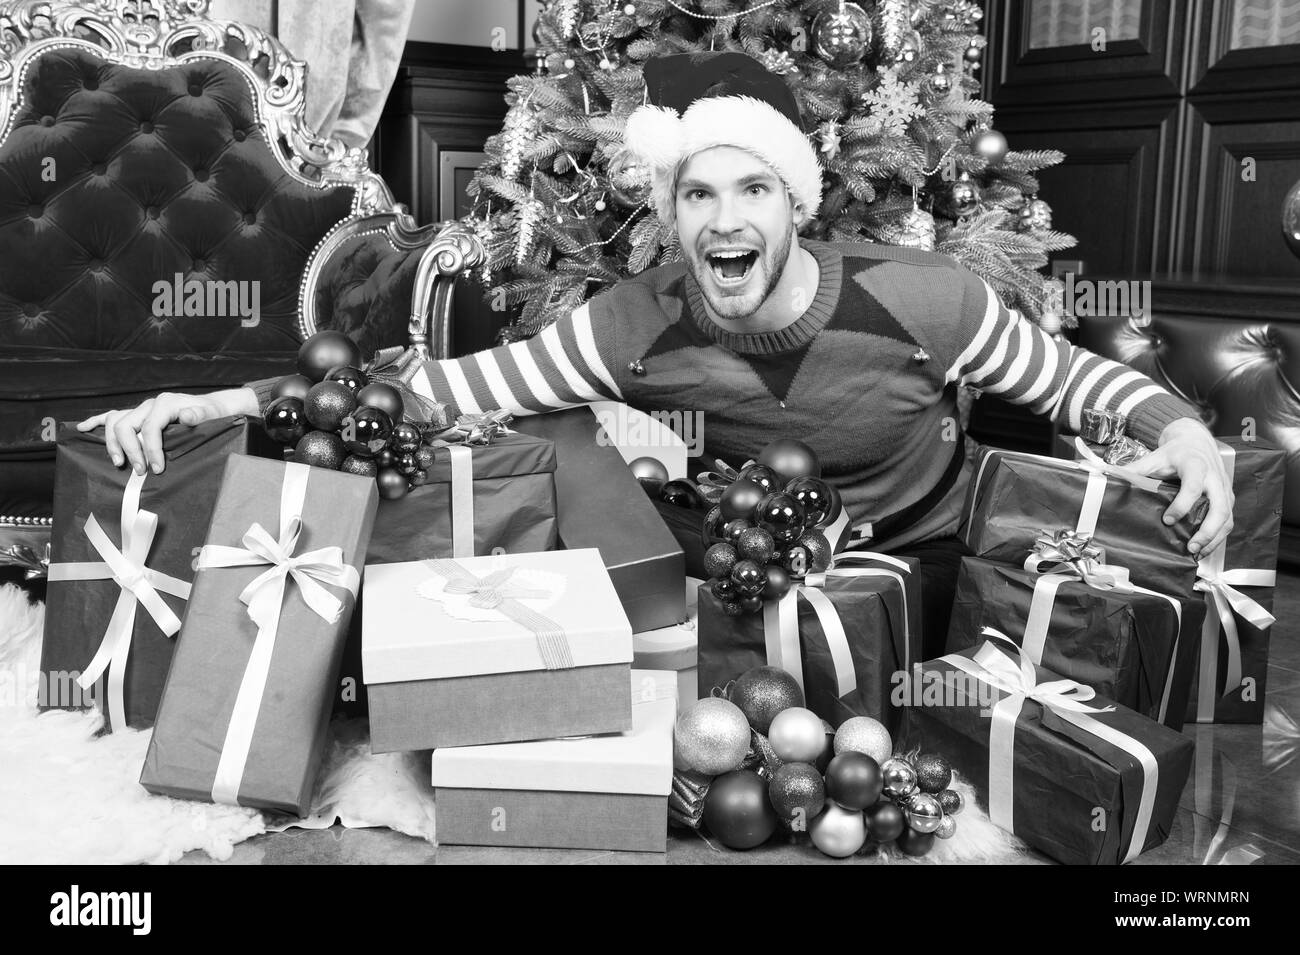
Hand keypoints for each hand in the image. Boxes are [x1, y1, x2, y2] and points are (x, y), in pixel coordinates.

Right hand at [76, 387, 258, 474]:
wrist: (212, 407)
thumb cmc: (212, 414)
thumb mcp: (211, 415)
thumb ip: (199, 415)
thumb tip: (187, 416)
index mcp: (165, 404)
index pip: (150, 428)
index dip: (151, 449)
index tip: (157, 469)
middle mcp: (149, 405)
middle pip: (126, 425)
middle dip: (131, 450)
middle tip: (140, 471)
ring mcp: (141, 409)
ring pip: (115, 422)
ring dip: (113, 443)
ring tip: (119, 463)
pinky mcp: (137, 413)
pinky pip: (111, 415)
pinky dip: (96, 421)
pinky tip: (82, 428)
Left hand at [1128, 417, 1232, 556]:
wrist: (1196, 441)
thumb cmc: (1176, 451)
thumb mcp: (1155, 457)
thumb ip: (1136, 470)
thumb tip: (1112, 478)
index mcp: (1195, 465)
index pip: (1194, 487)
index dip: (1182, 505)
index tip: (1168, 520)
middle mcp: (1215, 478)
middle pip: (1220, 507)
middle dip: (1208, 530)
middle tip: (1191, 546)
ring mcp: (1224, 489)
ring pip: (1227, 517)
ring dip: (1214, 537)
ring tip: (1196, 552)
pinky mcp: (1227, 497)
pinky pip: (1227, 519)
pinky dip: (1218, 535)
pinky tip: (1204, 547)